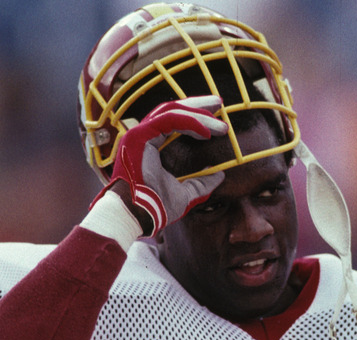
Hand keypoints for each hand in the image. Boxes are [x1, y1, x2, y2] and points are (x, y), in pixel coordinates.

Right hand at [97, 95, 226, 235]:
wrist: (135, 217)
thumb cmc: (153, 208)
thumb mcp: (184, 194)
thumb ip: (200, 184)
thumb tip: (220, 175)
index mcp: (149, 146)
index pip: (173, 121)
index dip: (196, 117)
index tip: (217, 120)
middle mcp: (142, 136)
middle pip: (172, 110)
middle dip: (198, 106)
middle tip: (219, 103)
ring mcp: (138, 134)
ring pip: (172, 112)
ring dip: (199, 114)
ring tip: (221, 125)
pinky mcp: (139, 136)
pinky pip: (169, 121)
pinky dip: (190, 123)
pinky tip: (207, 133)